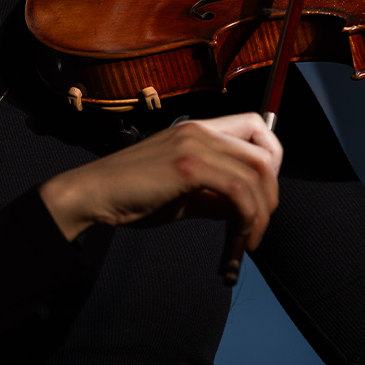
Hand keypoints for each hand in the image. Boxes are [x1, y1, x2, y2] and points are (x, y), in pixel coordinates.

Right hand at [39, 113, 282, 246]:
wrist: (93, 195)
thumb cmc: (130, 195)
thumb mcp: (182, 194)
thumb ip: (215, 196)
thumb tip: (245, 211)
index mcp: (198, 130)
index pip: (256, 127)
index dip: (272, 159)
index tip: (264, 193)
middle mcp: (200, 130)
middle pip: (264, 152)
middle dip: (272, 193)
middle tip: (260, 223)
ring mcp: (194, 144)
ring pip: (256, 173)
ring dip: (262, 212)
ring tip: (249, 237)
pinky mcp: (187, 166)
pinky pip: (238, 190)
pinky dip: (247, 216)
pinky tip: (238, 236)